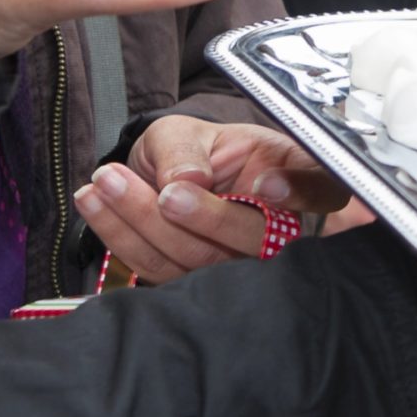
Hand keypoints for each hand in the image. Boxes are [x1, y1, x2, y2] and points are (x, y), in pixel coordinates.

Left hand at [73, 118, 349, 283]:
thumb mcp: (188, 130)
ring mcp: (237, 265)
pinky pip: (159, 269)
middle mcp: (276, 229)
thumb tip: (185, 180)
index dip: (303, 191)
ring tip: (104, 181)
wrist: (164, 180)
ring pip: (201, 259)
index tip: (266, 181)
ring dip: (145, 220)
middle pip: (253, 237)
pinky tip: (94, 200)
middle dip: (204, 215)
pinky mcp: (195, 286)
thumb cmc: (192, 151)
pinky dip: (120, 234)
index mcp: (293, 178)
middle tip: (164, 190)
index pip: (322, 189)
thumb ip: (186, 149)